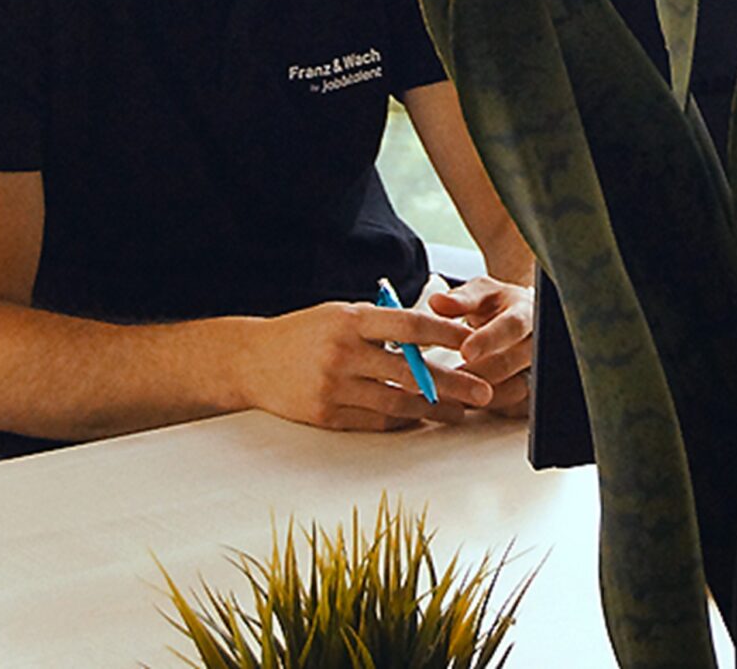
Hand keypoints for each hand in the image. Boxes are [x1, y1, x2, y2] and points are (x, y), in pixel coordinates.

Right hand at [240, 301, 493, 431]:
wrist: (252, 360)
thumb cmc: (305, 332)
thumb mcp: (341, 313)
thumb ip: (382, 323)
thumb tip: (432, 332)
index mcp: (351, 321)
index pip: (410, 328)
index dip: (447, 336)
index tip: (475, 343)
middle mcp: (343, 354)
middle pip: (411, 373)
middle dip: (453, 385)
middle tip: (484, 393)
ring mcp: (333, 388)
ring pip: (396, 403)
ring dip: (433, 410)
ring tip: (459, 413)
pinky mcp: (325, 415)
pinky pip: (374, 422)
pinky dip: (401, 422)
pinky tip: (420, 420)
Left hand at [426, 276, 535, 417]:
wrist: (520, 316)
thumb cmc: (499, 304)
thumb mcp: (481, 293)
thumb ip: (460, 299)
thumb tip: (437, 302)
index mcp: (526, 310)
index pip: (512, 325)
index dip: (489, 339)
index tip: (465, 352)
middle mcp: (538, 339)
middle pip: (513, 361)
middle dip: (481, 373)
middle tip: (452, 379)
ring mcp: (539, 366)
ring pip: (517, 388)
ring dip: (485, 394)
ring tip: (457, 395)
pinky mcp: (535, 388)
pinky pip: (517, 406)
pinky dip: (493, 406)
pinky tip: (472, 403)